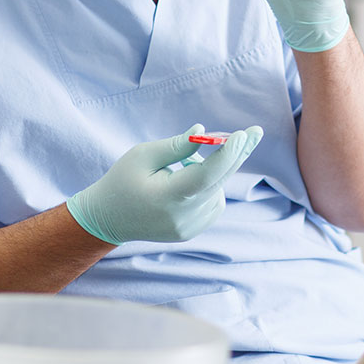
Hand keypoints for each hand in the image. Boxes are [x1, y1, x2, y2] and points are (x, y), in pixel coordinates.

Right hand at [66, 124, 262, 244]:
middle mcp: (182, 217)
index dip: (227, 155)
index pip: (205, 176)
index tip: (243, 135)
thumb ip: (176, 146)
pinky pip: (213, 202)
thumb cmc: (122, 181)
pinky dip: (208, 187)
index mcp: (167, 197)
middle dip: (238, 155)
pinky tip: (186, 183)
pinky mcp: (192, 231)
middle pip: (219, 182)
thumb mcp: (142, 155)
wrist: (108, 219)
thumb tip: (204, 132)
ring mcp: (189, 228)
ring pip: (217, 190)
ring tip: (181, 167)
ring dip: (212, 172)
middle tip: (255, 132)